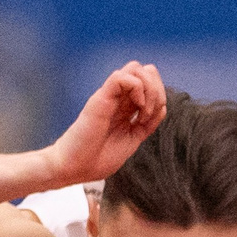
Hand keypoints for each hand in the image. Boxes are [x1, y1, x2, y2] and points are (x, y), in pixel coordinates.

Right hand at [44, 64, 166, 186]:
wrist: (75, 167)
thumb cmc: (97, 158)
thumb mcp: (132, 140)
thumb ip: (147, 124)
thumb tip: (162, 108)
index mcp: (125, 106)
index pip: (148, 81)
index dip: (159, 95)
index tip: (151, 119)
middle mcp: (118, 97)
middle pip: (144, 70)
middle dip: (157, 89)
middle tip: (149, 114)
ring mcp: (109, 96)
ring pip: (135, 68)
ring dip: (149, 89)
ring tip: (143, 112)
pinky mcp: (101, 97)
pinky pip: (121, 77)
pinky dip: (137, 89)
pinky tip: (136, 109)